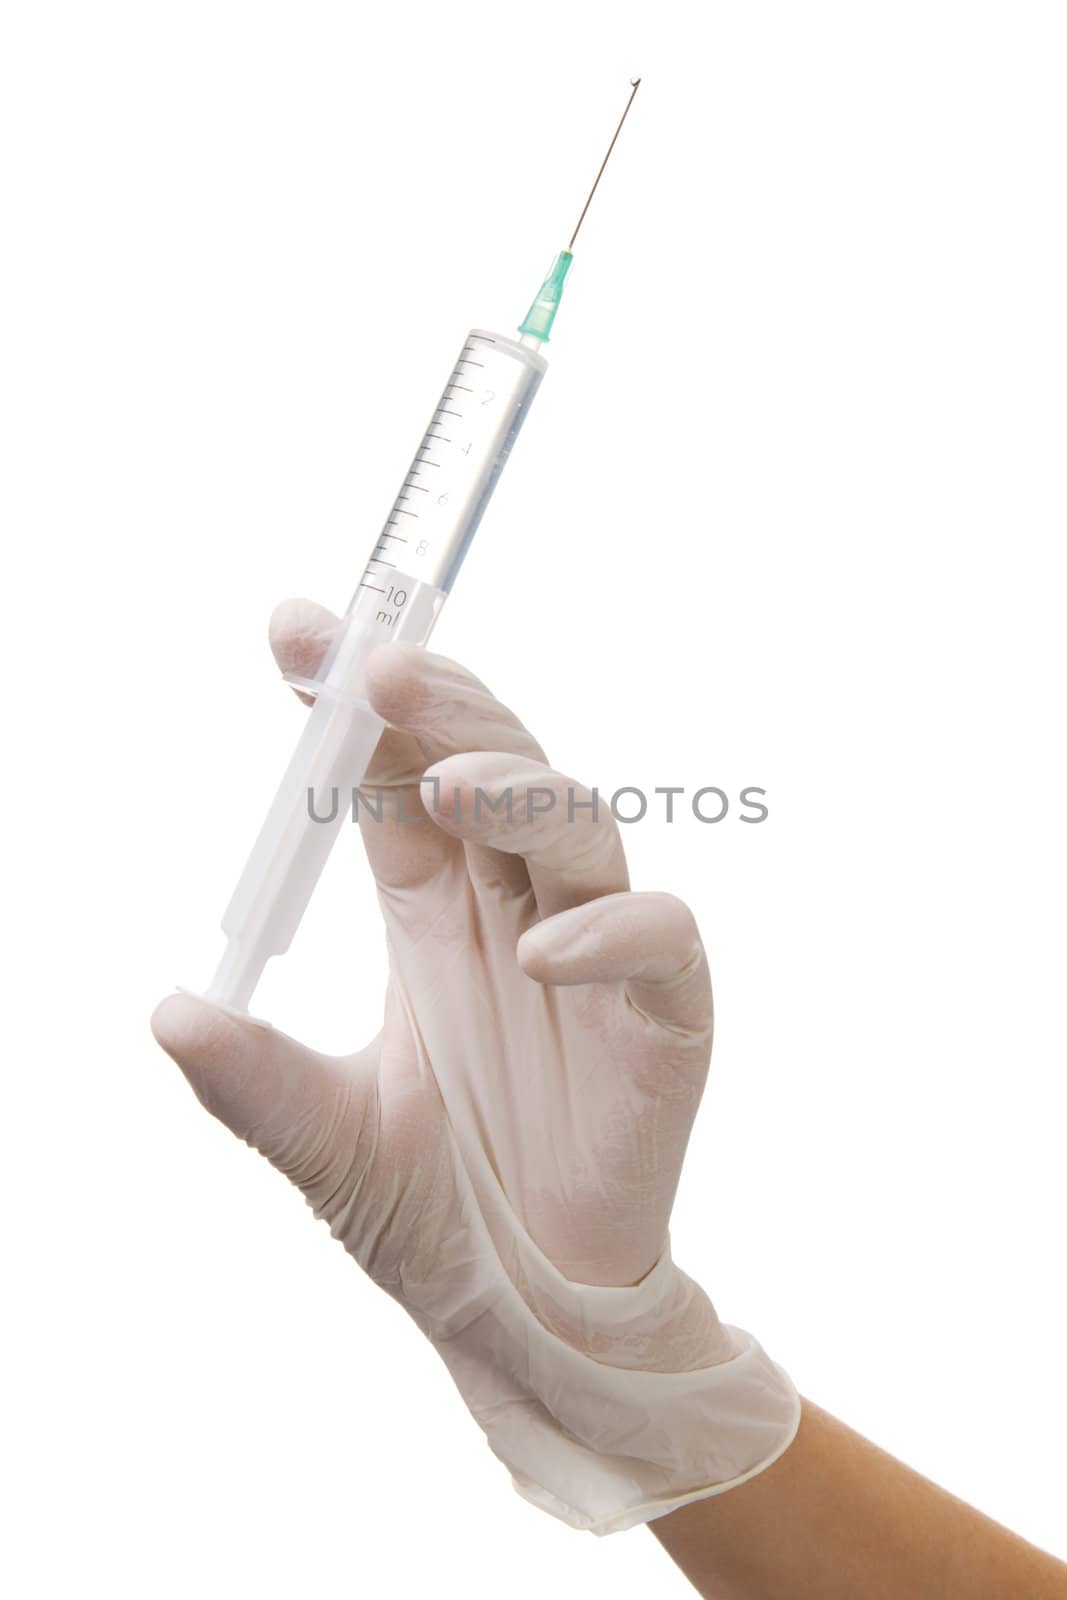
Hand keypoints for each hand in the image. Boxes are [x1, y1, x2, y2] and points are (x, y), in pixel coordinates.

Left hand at [152, 598, 797, 1534]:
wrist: (524, 1311)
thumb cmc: (433, 1208)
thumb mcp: (324, 1140)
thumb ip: (255, 1082)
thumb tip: (169, 1011)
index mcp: (430, 911)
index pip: (396, 773)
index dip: (354, 703)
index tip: (296, 631)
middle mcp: (512, 908)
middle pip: (493, 766)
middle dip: (441, 708)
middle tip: (378, 669)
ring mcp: (595, 952)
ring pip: (579, 823)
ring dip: (519, 791)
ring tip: (448, 786)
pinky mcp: (665, 1015)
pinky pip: (658, 941)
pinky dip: (611, 931)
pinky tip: (543, 954)